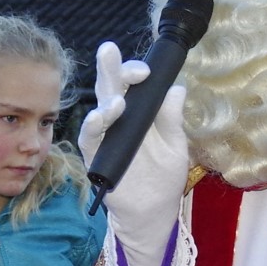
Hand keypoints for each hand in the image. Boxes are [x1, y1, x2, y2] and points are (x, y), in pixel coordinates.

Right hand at [78, 41, 188, 265]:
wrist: (152, 213)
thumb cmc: (163, 179)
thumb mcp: (175, 146)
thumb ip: (172, 119)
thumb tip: (176, 88)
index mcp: (139, 113)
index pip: (133, 85)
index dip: (136, 73)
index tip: (147, 71)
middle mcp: (119, 120)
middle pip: (111, 88)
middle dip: (110, 70)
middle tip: (109, 51)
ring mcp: (105, 137)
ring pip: (98, 109)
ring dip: (104, 99)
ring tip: (116, 101)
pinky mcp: (95, 156)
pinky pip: (89, 138)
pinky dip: (93, 126)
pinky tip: (101, 117)